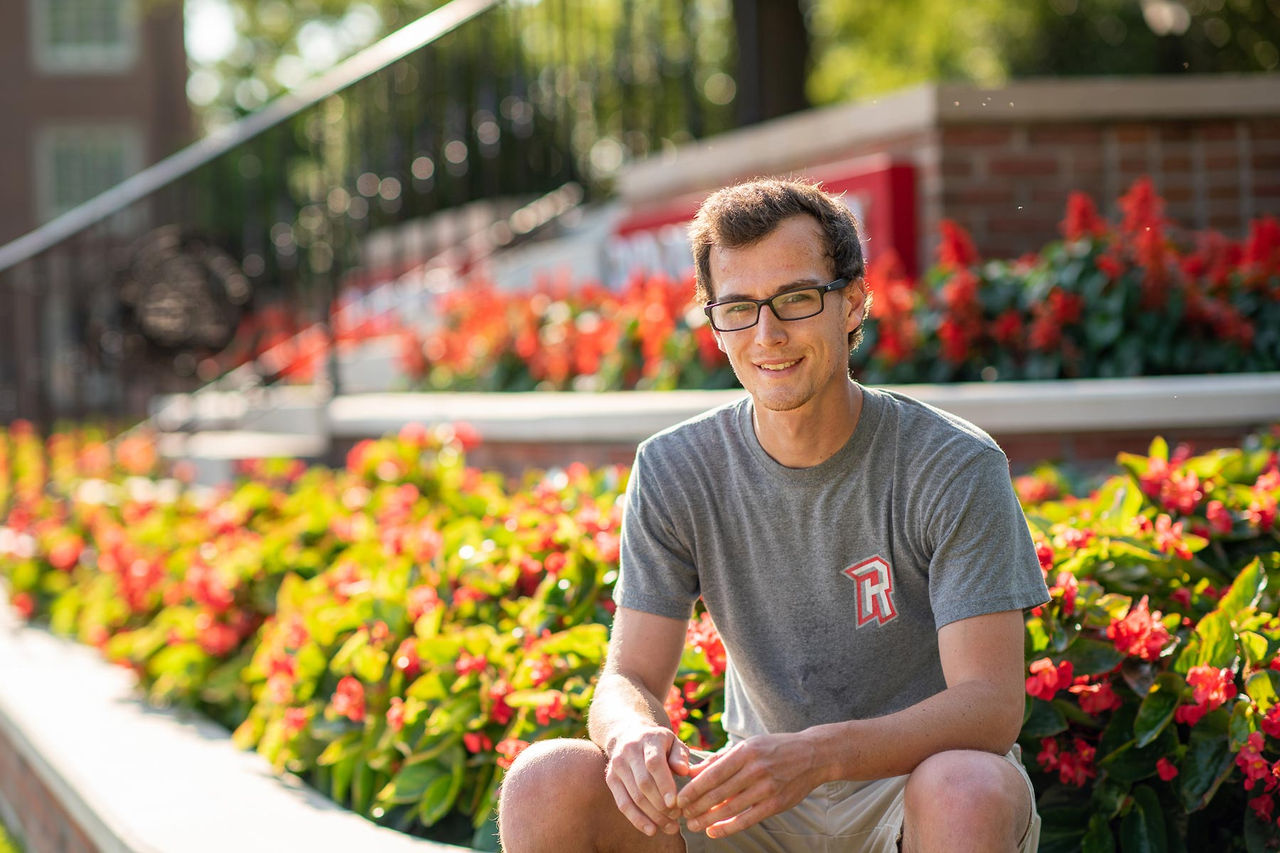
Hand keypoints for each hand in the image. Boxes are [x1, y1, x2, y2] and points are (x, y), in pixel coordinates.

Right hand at [604, 724, 692, 836]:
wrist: (627, 734)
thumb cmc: (658, 742)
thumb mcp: (672, 741)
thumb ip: (680, 755)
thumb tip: (683, 770)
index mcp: (648, 739)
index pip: (654, 763)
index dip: (664, 784)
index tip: (675, 802)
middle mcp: (629, 751)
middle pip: (643, 783)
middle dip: (661, 804)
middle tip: (677, 817)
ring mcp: (617, 765)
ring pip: (634, 796)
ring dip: (652, 815)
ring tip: (670, 826)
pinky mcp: (611, 779)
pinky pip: (622, 803)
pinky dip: (637, 819)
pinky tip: (651, 829)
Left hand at [676, 733, 823, 838]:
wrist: (812, 755)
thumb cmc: (774, 749)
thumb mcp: (747, 746)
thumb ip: (720, 760)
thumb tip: (692, 772)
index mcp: (745, 752)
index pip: (713, 774)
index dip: (693, 789)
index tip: (678, 798)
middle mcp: (755, 769)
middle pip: (719, 793)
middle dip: (697, 806)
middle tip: (681, 815)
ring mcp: (767, 787)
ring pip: (731, 808)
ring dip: (708, 819)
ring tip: (693, 825)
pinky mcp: (776, 804)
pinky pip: (748, 819)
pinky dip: (728, 827)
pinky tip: (713, 830)